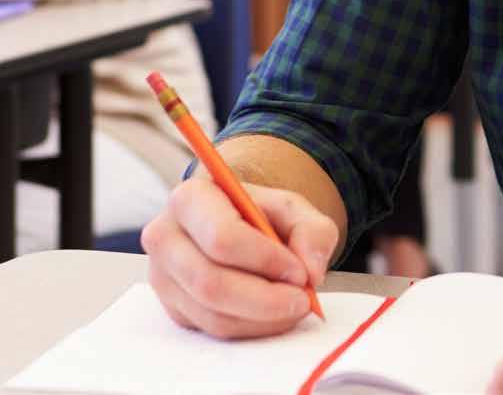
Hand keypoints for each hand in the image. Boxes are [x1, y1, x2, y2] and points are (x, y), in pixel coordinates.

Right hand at [141, 177, 337, 338]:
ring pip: (213, 314)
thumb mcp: (294, 209)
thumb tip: (311, 270)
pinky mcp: (174, 308)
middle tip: (302, 300)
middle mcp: (165, 237)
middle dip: (264, 299)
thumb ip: (313, 231)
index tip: (299, 271)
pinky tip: (273, 313)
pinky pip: (213, 330)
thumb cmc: (260, 213)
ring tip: (293, 305)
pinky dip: (251, 328)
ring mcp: (163, 278)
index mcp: (190, 198)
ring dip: (262, 318)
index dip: (264, 260)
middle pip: (211, 283)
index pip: (222, 236)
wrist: (238, 224)